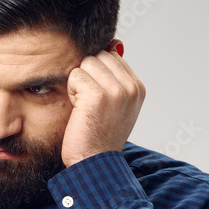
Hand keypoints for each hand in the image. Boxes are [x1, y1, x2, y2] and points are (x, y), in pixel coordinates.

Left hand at [61, 38, 144, 166]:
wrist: (95, 165)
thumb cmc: (99, 137)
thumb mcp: (115, 104)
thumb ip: (115, 75)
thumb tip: (115, 43)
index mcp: (138, 88)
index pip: (110, 56)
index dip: (96, 75)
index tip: (97, 101)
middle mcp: (131, 87)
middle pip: (97, 56)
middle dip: (86, 77)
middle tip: (88, 105)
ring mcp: (117, 90)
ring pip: (85, 63)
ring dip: (77, 84)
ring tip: (84, 107)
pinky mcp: (98, 94)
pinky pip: (74, 75)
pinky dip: (71, 92)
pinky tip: (78, 110)